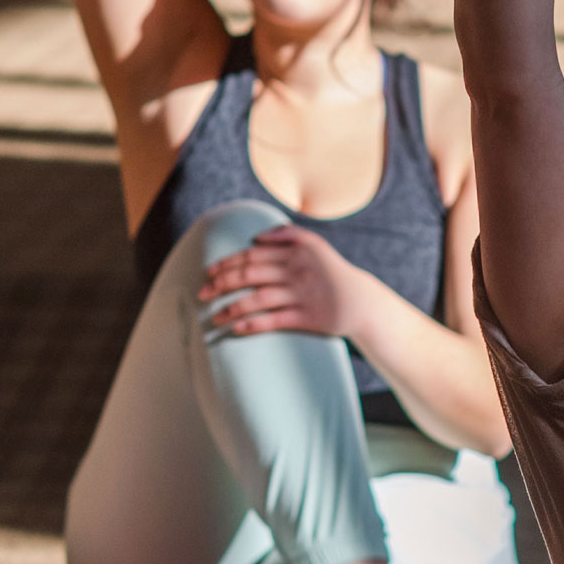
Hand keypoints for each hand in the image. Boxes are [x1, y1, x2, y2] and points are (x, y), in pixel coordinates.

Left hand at [198, 225, 383, 337]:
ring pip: (257, 300)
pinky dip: (252, 324)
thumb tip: (257, 237)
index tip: (209, 273)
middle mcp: (297, 271)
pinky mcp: (308, 317)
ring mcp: (302, 295)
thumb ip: (287, 235)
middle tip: (202, 294)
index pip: (252, 256)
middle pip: (249, 276)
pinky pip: (273, 321)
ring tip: (215, 318)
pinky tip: (236, 329)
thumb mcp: (315, 246)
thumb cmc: (331, 273)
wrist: (360, 301)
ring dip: (231, 309)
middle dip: (221, 285)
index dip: (227, 264)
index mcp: (295, 252)